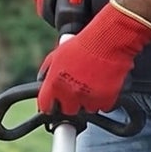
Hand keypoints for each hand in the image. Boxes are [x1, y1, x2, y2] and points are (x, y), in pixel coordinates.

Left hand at [37, 0, 150, 116]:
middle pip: (67, 110)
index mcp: (54, 83)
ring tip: (93, 84)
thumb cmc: (83, 44)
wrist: (108, 41)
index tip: (55, 103)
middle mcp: (69, 94)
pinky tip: (103, 86)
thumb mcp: (57, 54)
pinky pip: (103, 107)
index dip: (50, 104)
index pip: (46, 106)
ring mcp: (87, 98)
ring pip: (86, 109)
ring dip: (88, 101)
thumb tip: (42, 80)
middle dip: (71, 103)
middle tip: (78, 90)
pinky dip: (104, 100)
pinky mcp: (104, 100)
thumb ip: (48, 71)